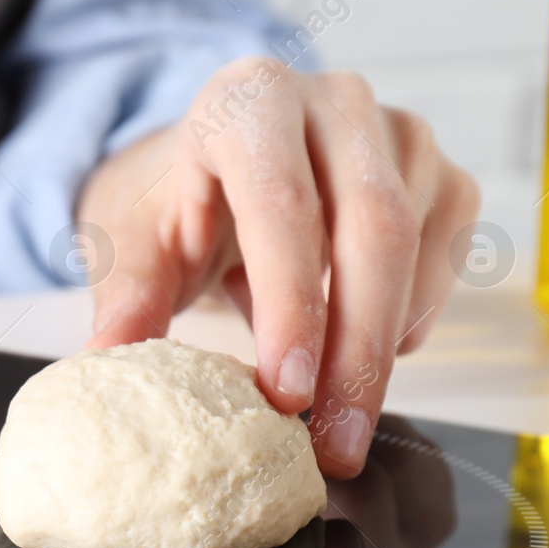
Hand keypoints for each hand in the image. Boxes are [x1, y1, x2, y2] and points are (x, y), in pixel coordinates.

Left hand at [76, 57, 480, 477]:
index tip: (286, 394)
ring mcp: (397, 133)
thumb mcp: (133, 242)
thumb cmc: (175, 204)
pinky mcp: (438, 174)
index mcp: (249, 103)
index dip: (292, 306)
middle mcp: (334, 102)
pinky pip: (443, 259)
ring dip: (382, 350)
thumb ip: (126, 296)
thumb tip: (105, 360)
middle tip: (332, 445)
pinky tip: (365, 358)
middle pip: (372, 230)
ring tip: (339, 427)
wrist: (216, 166)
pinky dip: (409, 321)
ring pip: (416, 250)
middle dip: (355, 353)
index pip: (285, 206)